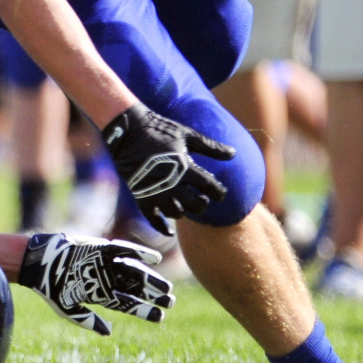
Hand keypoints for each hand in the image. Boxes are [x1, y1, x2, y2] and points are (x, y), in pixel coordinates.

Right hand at [18, 232, 174, 334]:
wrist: (40, 262)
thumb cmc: (51, 288)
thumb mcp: (68, 309)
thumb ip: (89, 320)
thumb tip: (109, 333)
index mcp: (100, 294)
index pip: (127, 304)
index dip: (144, 311)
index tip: (161, 317)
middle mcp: (107, 278)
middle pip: (135, 288)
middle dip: (153, 295)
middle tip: (171, 301)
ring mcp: (106, 263)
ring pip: (134, 272)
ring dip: (150, 278)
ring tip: (166, 287)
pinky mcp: (102, 248)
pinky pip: (124, 251)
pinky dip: (139, 254)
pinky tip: (154, 260)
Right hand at [102, 103, 233, 236]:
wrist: (128, 131)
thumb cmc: (160, 130)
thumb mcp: (187, 135)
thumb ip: (210, 147)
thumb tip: (233, 154)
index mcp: (185, 167)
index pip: (209, 187)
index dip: (218, 193)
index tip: (221, 194)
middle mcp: (172, 183)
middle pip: (195, 204)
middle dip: (202, 205)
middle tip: (203, 201)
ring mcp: (156, 191)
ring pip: (176, 213)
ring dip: (184, 211)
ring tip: (186, 206)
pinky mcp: (142, 195)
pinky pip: (153, 218)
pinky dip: (161, 227)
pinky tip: (169, 231)